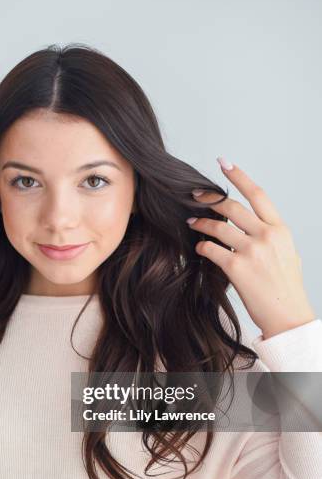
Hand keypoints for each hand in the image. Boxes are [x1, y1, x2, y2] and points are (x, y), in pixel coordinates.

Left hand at [186, 157, 316, 339]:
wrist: (288, 315)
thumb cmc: (286, 287)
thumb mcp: (288, 253)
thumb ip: (271, 235)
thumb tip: (255, 224)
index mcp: (280, 229)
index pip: (258, 194)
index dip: (239, 176)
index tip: (224, 163)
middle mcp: (267, 235)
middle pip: (232, 206)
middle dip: (209, 198)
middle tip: (194, 196)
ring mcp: (252, 251)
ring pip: (218, 226)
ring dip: (201, 222)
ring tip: (191, 222)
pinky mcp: (237, 268)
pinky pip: (211, 250)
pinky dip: (202, 247)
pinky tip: (199, 248)